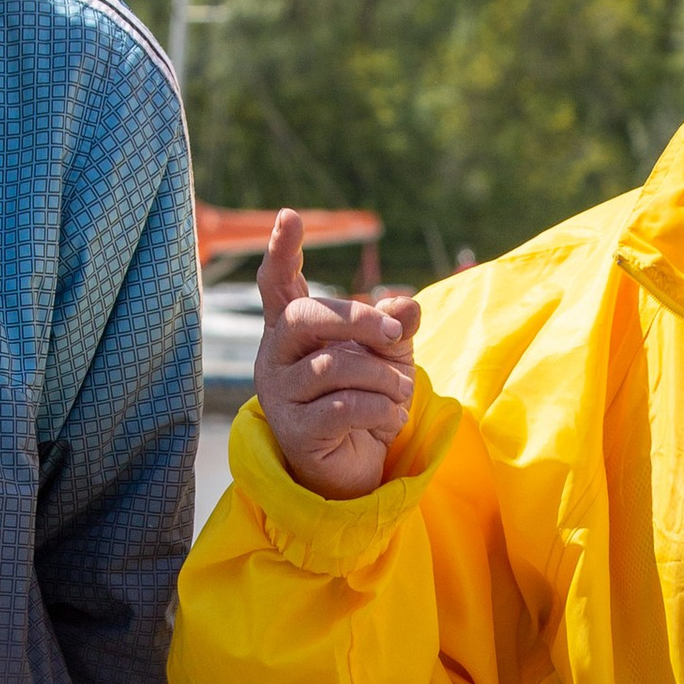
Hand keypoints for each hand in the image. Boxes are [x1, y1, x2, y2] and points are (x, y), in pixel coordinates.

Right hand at [252, 208, 421, 498]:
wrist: (352, 468)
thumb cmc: (364, 400)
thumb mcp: (387, 356)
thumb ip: (394, 326)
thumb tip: (408, 305)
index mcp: (293, 330)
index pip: (278, 283)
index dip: (283, 250)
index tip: (290, 216)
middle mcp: (276, 356)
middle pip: (305, 316)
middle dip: (357, 320)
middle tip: (396, 335)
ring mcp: (279, 394)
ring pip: (334, 366)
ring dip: (383, 377)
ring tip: (402, 392)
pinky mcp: (294, 431)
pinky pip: (342, 407)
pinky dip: (379, 409)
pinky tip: (392, 417)